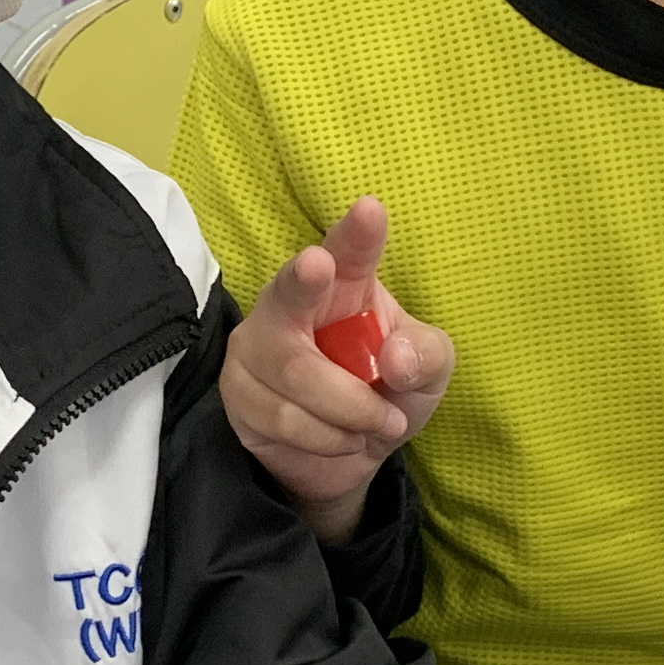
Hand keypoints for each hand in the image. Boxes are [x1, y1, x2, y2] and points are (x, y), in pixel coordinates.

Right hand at [221, 196, 455, 544]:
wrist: (347, 456)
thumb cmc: (386, 392)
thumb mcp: (427, 373)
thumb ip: (425, 356)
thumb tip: (396, 358)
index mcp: (344, 284)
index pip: (348, 252)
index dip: (356, 233)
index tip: (370, 208)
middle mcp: (291, 303)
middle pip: (291, 291)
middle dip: (303, 279)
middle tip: (318, 264)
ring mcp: (256, 346)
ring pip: (296, 373)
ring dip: (350, 411)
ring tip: (376, 423)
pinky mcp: (236, 391)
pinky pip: (282, 417)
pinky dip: (326, 437)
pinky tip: (341, 438)